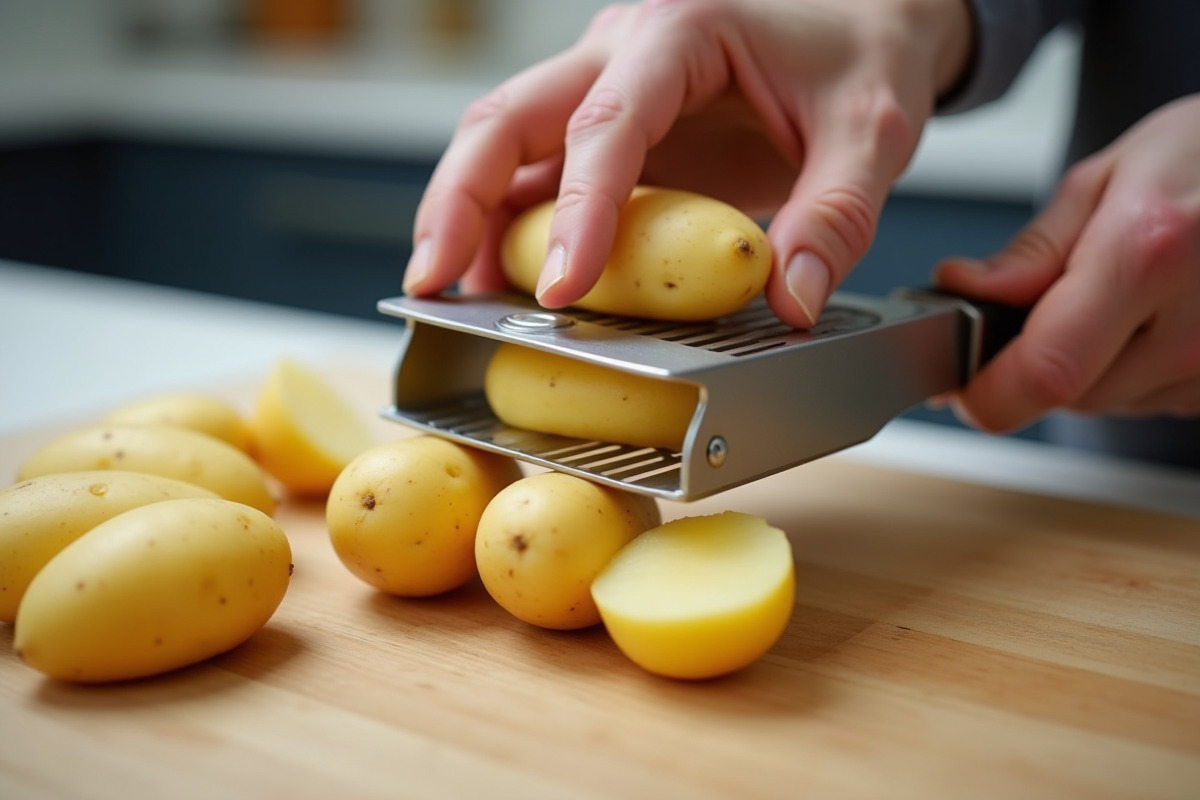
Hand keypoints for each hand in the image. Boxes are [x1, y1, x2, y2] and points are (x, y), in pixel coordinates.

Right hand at [403, 0, 971, 326]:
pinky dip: (508, 229)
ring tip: (450, 295)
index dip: (579, 209)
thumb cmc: (860, 50)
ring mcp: (603, 87)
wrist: (858, 15)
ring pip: (502, 143)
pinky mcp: (606, 128)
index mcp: (682, 32)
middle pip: (507, 116)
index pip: (609, 122)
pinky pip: (537, 175)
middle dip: (459, 199)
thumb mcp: (872, 128)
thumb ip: (836, 214)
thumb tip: (792, 302)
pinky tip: (500, 283)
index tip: (564, 289)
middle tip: (433, 279)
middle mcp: (621, 49)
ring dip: (468, 218)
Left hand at [936, 94, 1199, 430]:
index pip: (1045, 372)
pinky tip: (1154, 317)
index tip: (961, 385)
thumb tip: (964, 289)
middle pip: (1069, 396)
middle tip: (1048, 307)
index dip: (989, 393)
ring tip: (1121, 297)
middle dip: (1035, 362)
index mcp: (1147, 255)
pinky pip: (1152, 398)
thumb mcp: (1108, 178)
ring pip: (1109, 402)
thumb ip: (1032, 250)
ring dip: (1089, 366)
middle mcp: (1194, 327)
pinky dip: (1135, 369)